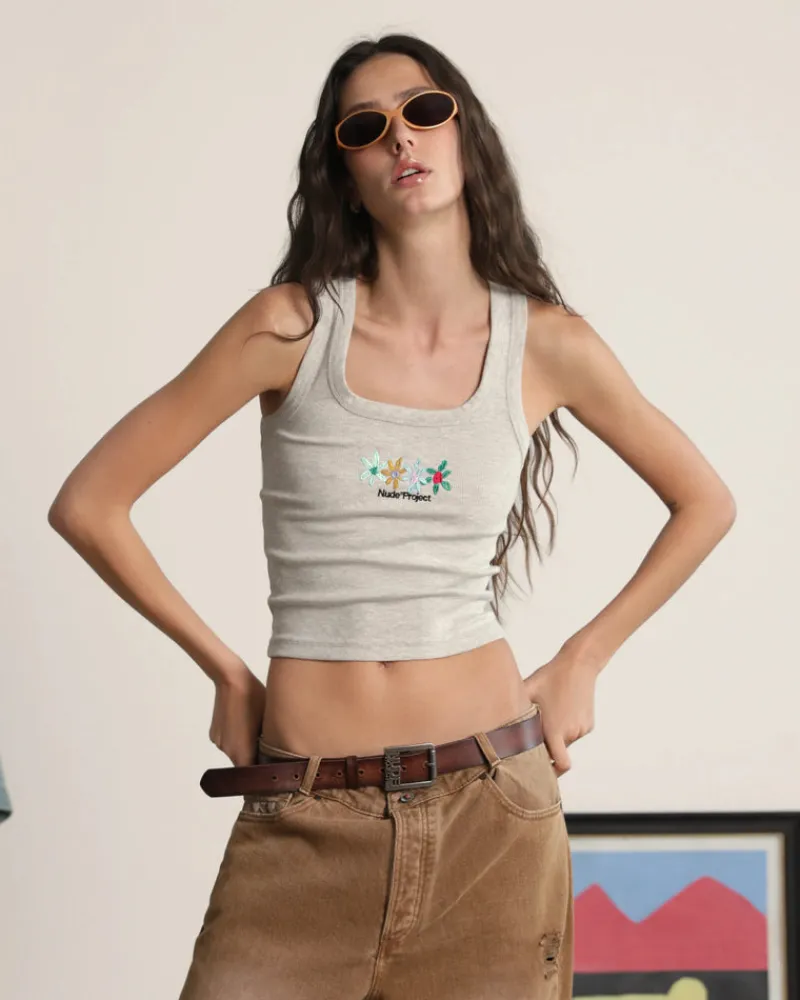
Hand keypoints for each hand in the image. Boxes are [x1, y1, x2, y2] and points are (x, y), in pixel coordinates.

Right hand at [209, 663, 266, 766]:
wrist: (232, 680)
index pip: (251, 773)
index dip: (260, 772)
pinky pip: (227, 741)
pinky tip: (241, 721)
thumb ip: (267, 743)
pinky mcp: (213, 733)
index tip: (268, 768)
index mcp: (242, 751)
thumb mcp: (268, 721)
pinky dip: (235, 737)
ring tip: (252, 727)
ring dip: (243, 745)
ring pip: (235, 751)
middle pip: (242, 762)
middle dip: (253, 756)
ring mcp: (219, 742)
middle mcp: (228, 750)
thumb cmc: (255, 697)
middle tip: (265, 744)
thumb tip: (272, 754)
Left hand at [522, 646, 600, 776]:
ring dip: (556, 736)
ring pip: (566, 742)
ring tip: (548, 715)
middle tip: (535, 740)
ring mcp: (581, 729)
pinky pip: (574, 732)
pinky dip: (566, 727)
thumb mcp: (527, 690)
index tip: (539, 772)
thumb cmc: (550, 677)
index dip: (550, 772)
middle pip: (558, 753)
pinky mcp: (588, 723)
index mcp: (555, 730)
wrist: (579, 664)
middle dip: (547, 749)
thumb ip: (514, 709)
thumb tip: (492, 718)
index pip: (560, 765)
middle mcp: (570, 733)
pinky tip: (560, 709)